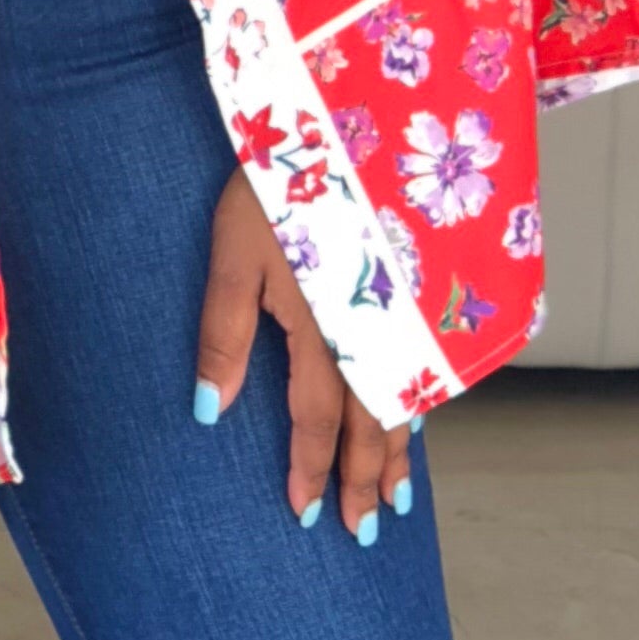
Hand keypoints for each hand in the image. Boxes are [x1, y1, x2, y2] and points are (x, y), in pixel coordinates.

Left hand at [193, 170, 413, 540]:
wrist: (355, 109)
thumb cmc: (279, 178)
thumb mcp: (234, 252)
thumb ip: (224, 333)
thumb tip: (208, 413)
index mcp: (325, 327)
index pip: (317, 421)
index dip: (311, 471)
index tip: (307, 515)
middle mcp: (376, 326)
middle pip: (375, 421)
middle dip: (368, 479)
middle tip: (368, 530)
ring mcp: (408, 306)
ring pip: (409, 395)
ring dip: (402, 448)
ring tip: (401, 496)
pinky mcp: (428, 282)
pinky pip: (430, 361)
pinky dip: (423, 399)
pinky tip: (419, 415)